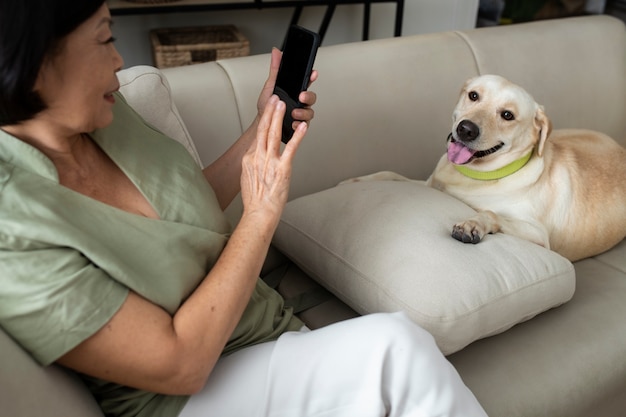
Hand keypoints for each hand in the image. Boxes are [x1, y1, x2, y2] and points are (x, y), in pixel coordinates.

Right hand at [240, 95, 306, 224]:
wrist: (258, 213)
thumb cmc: (256, 200)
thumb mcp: (248, 177)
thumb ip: (253, 163)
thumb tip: (257, 156)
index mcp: (249, 159)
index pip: (257, 135)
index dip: (263, 120)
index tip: (268, 109)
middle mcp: (258, 158)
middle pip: (263, 129)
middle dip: (269, 112)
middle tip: (275, 98)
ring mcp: (270, 162)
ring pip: (274, 134)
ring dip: (279, 117)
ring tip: (283, 104)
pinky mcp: (282, 169)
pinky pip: (291, 148)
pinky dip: (297, 136)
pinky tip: (302, 127)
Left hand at [257, 48, 317, 130]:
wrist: (263, 123)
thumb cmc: (268, 105)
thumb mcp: (270, 85)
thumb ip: (275, 69)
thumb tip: (276, 52)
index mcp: (295, 90)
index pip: (306, 82)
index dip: (311, 77)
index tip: (313, 73)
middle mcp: (300, 102)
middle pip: (312, 98)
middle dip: (309, 96)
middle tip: (301, 96)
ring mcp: (301, 114)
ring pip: (310, 113)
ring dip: (303, 113)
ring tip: (294, 113)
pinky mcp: (299, 126)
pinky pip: (304, 126)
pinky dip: (299, 125)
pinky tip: (294, 123)